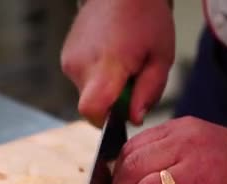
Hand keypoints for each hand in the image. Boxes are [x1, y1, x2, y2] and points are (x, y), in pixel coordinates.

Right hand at [60, 0, 174, 126]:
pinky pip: (82, 81)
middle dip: (114, 103)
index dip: (106, 121)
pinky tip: (111, 57)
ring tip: (123, 64)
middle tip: (133, 79)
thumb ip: (149, 92)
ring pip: (88, 94)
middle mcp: (80, 65)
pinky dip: (97, 78)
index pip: (92, 111)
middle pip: (92, 106)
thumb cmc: (145, 18)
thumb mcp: (161, 57)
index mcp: (106, 65)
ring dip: (106, 89)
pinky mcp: (65, 58)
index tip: (123, 112)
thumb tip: (134, 119)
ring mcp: (69, 61)